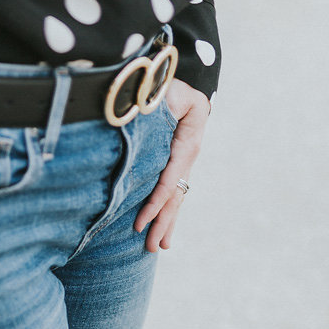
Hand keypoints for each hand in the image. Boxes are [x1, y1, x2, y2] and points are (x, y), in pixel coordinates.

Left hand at [134, 79, 210, 252]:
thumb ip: (162, 110)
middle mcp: (188, 155)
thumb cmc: (169, 84)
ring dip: (167, 222)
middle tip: (153, 247)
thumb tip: (148, 127)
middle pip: (175, 195)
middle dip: (163, 222)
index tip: (139, 224)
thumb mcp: (169, 92)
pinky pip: (173, 192)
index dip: (155, 203)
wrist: (180, 80)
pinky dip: (167, 211)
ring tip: (160, 246)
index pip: (169, 179)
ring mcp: (184, 162)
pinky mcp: (176, 165)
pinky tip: (162, 228)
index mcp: (188, 141)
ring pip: (176, 197)